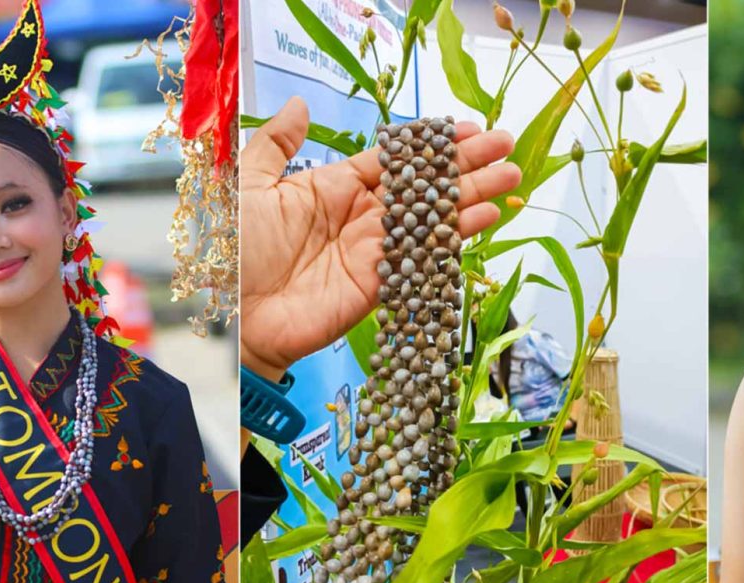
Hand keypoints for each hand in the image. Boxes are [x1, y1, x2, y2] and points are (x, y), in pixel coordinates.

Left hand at [240, 97, 520, 379]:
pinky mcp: (382, 284)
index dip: (431, 145)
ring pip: (434, 217)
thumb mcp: (249, 185)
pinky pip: (426, 255)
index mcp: (332, 189)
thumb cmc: (231, 254)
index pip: (394, 160)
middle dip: (467, 165)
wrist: (230, 317)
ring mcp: (375, 251)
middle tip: (507, 146)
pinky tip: (487, 217)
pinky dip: (457, 236)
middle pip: (424, 186)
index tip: (468, 128)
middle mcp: (361, 218)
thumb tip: (300, 106)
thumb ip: (276, 144)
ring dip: (474, 197)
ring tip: (512, 177)